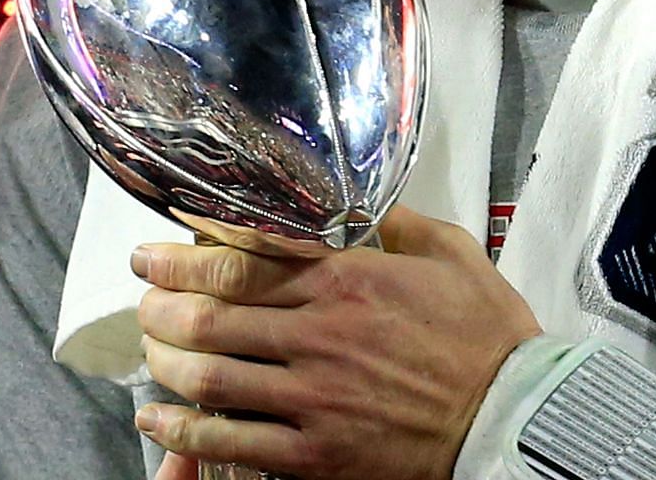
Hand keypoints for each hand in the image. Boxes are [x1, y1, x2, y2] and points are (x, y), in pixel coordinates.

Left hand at [132, 206, 541, 478]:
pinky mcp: (313, 454)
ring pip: (206, 375)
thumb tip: (359, 201)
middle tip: (144, 297)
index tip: (155, 253)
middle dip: (160, 303)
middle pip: (209, 315)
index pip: (241, 263)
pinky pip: (226, 442)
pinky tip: (158, 418)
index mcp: (351, 281)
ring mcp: (312, 398)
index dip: (183, 257)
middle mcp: (320, 335)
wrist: (511, 415)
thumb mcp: (454, 253)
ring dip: (164, 358)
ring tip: (151, 347)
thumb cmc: (487, 334)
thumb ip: (399, 223)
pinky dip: (180, 429)